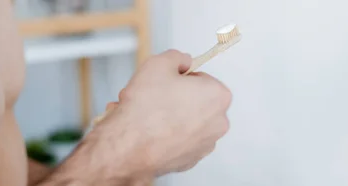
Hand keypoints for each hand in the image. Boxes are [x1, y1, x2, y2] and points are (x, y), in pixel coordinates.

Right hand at [87, 50, 231, 176]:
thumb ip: (176, 57)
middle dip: (174, 98)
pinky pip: (179, 140)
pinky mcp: (191, 160)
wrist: (129, 146)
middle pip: (195, 101)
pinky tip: (148, 132)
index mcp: (218, 96)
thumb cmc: (145, 109)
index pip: (202, 78)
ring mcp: (206, 144)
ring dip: (168, 116)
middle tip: (153, 97)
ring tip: (146, 114)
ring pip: (186, 121)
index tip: (166, 82)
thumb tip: (182, 61)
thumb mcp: (159, 63)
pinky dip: (167, 135)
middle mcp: (218, 122)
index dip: (180, 78)